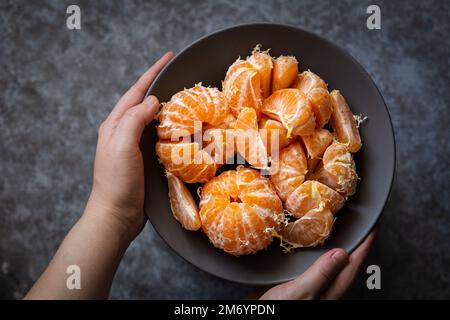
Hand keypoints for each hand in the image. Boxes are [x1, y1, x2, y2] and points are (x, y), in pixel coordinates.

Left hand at [86, 51, 173, 240]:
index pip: (136, 92)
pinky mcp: (145, 159)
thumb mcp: (122, 145)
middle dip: (160, 85)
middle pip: (144, 102)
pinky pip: (159, 136)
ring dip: (168, 107)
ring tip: (185, 98)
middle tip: (179, 75)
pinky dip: (171, 128)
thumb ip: (134, 120)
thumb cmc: (117, 181)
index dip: (152, 73)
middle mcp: (124, 132)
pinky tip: (182, 129)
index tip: (168, 57)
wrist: (117, 215)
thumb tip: (152, 101)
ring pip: (153, 119)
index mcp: (116, 125)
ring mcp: (134, 146)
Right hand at [260, 230, 375, 299]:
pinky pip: (308, 264)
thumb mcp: (300, 292)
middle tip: (357, 225)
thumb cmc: (278, 310)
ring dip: (331, 246)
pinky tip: (304, 244)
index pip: (353, 265)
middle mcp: (322, 289)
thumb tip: (342, 254)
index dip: (364, 246)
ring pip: (325, 263)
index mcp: (329, 292)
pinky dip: (310, 251)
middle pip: (343, 264)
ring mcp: (308, 287)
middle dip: (353, 245)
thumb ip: (320, 274)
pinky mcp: (292, 284)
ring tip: (336, 230)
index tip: (373, 227)